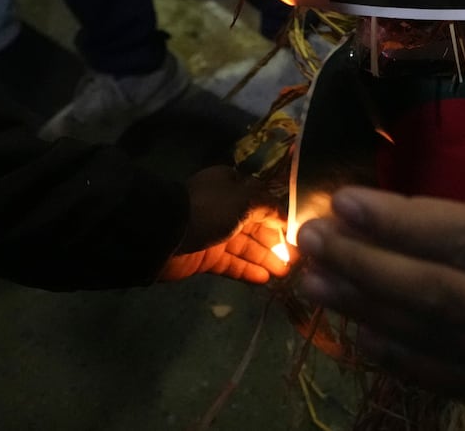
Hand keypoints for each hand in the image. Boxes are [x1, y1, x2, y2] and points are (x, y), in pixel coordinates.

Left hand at [160, 166, 292, 284]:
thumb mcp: (244, 200)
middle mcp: (225, 208)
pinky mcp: (207, 257)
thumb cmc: (209, 210)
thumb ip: (269, 207)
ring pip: (246, 246)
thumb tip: (286, 215)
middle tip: (296, 259)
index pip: (263, 201)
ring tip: (285, 273)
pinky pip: (232, 264)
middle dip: (276, 242)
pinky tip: (266, 279)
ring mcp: (215, 234)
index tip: (299, 234)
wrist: (164, 234)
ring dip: (266, 258)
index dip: (281, 217)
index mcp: (232, 186)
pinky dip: (248, 270)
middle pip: (256, 226)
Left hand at [296, 29, 464, 415]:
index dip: (402, 224)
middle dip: (365, 268)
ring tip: (312, 286)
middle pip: (438, 293)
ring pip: (439, 339)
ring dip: (369, 312)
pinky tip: (363, 342)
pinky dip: (407, 364)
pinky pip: (461, 381)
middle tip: (305, 243)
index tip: (344, 204)